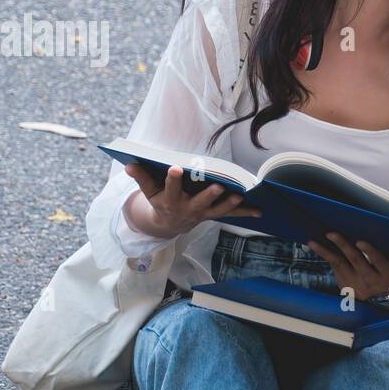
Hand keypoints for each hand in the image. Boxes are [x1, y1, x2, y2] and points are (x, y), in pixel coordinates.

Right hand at [124, 163, 263, 236]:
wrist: (167, 225)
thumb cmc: (159, 201)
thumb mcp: (148, 192)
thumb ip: (141, 177)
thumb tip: (129, 164)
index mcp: (170, 201)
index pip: (170, 188)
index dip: (172, 179)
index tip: (175, 168)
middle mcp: (187, 209)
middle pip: (199, 202)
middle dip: (208, 195)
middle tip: (217, 185)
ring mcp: (202, 213)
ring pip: (217, 210)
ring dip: (229, 204)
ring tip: (239, 196)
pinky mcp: (212, 215)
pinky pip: (230, 214)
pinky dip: (244, 212)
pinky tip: (260, 211)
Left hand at [305, 232, 388, 301]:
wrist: (384, 292)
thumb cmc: (388, 269)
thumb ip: (381, 251)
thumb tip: (362, 230)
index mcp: (388, 274)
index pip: (378, 261)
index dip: (370, 251)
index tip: (359, 241)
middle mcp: (373, 283)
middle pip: (356, 261)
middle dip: (343, 245)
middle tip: (331, 234)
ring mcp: (358, 288)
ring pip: (340, 266)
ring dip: (325, 252)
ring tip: (313, 242)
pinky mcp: (347, 290)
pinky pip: (336, 270)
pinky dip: (327, 257)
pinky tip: (318, 248)